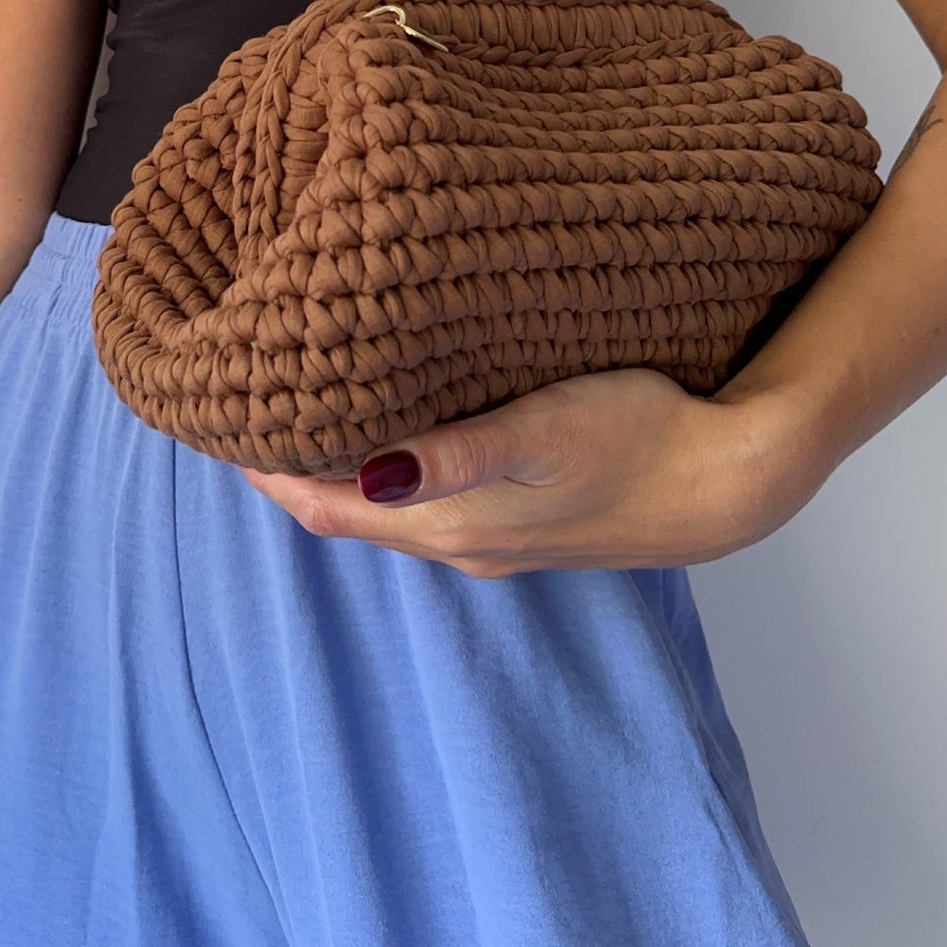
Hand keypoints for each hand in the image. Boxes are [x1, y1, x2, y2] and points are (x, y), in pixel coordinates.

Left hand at [237, 367, 792, 574]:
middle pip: (346, 510)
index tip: (220, 416)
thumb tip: (369, 473)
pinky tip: (396, 432)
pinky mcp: (525, 524)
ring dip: (339, 467)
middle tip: (246, 401)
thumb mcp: (544, 431)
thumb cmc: (638, 439)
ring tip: (302, 408)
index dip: (265, 468)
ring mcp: (494, 540)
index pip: (324, 504)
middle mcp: (460, 544)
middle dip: (291, 464)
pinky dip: (389, 471)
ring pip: (386, 507)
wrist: (726, 483)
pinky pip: (428, 502)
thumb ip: (456, 454)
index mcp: (451, 525)